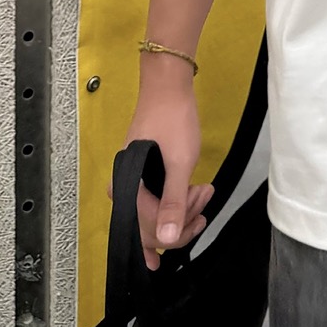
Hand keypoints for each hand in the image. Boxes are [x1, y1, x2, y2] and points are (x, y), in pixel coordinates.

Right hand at [109, 58, 214, 270]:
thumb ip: (173, 202)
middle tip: (203, 196)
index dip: (178, 230)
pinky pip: (158, 200)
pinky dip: (178, 199)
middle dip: (182, 219)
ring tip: (203, 190)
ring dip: (183, 208)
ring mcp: (133, 182)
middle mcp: (123, 189)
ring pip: (157, 214)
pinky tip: (194, 191)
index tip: (200, 216)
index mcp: (126, 187)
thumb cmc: (173, 119)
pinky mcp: (142, 175)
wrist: (168, 86)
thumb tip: (167, 240)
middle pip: (151, 227)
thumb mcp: (179, 163)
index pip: (149, 231)